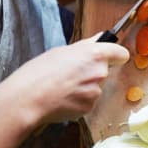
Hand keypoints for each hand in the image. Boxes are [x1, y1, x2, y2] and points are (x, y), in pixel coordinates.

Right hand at [0, 34, 129, 127]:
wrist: (26, 99)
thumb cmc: (38, 72)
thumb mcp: (61, 51)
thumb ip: (86, 46)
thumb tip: (100, 39)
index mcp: (95, 55)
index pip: (121, 54)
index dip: (115, 56)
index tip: (110, 58)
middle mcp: (100, 73)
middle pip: (105, 71)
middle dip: (92, 72)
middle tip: (70, 74)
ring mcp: (96, 92)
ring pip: (95, 88)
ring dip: (84, 88)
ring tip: (62, 87)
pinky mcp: (89, 108)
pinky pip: (87, 102)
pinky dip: (77, 101)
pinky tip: (61, 98)